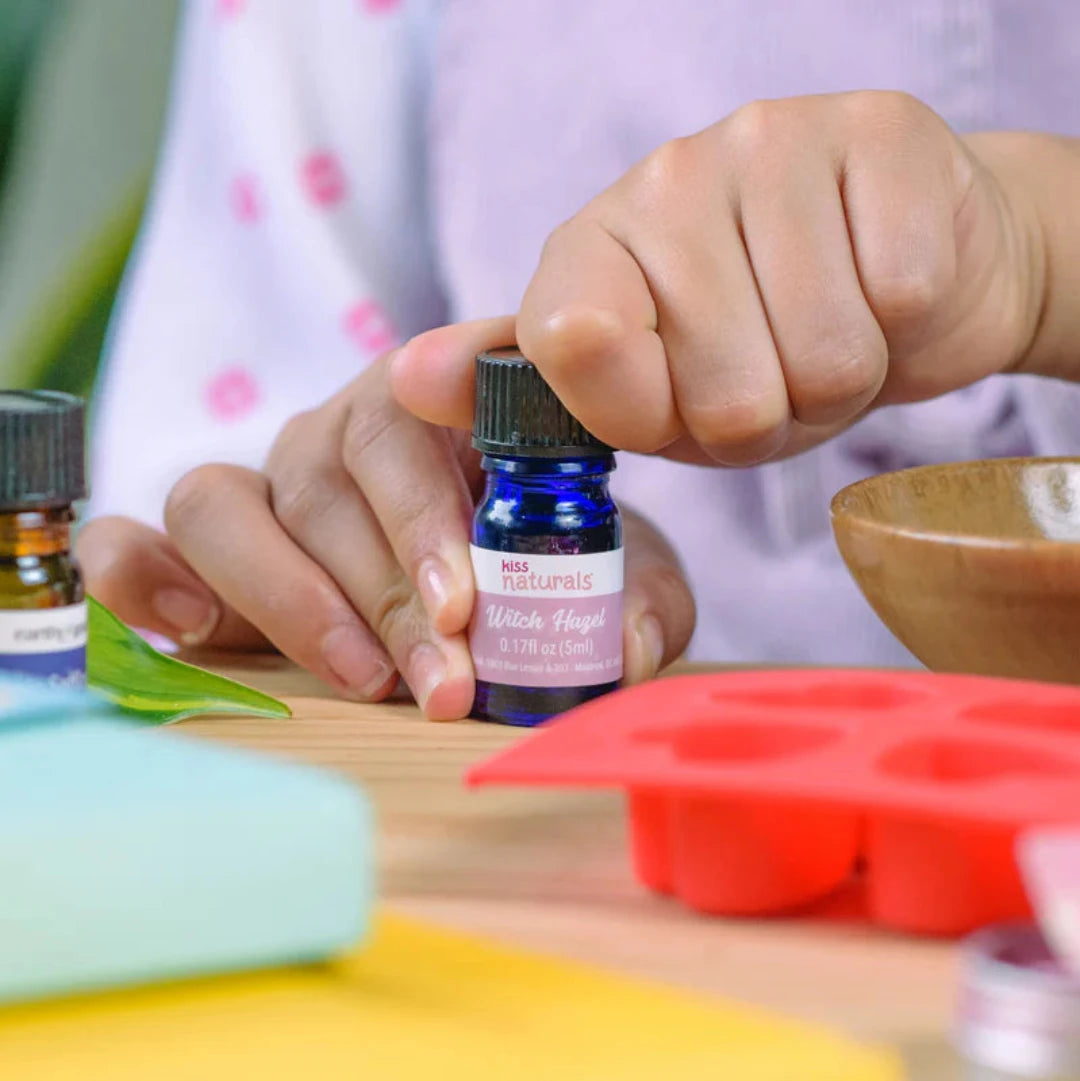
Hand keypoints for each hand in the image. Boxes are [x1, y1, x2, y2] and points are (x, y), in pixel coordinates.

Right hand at [78, 346, 694, 718]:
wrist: (482, 577)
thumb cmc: (549, 562)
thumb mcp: (614, 576)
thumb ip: (634, 600)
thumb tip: (618, 650)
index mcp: (446, 404)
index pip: (424, 397)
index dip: (433, 502)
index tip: (468, 595)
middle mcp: (346, 429)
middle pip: (334, 473)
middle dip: (388, 589)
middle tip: (445, 679)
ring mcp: (269, 478)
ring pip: (229, 499)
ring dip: (293, 596)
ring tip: (362, 675)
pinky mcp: (204, 540)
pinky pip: (136, 534)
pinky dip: (143, 572)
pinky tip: (193, 624)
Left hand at [393, 92, 1043, 463]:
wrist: (904, 276)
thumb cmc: (761, 351)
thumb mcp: (642, 395)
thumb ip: (527, 396)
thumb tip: (406, 381)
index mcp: (590, 250)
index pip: (579, 346)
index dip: (652, 412)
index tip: (676, 399)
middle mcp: (665, 179)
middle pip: (726, 392)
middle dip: (765, 416)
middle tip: (775, 374)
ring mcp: (772, 142)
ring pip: (825, 357)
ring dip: (839, 382)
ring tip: (831, 336)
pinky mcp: (880, 131)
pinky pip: (902, 299)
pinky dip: (908, 327)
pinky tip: (887, 292)